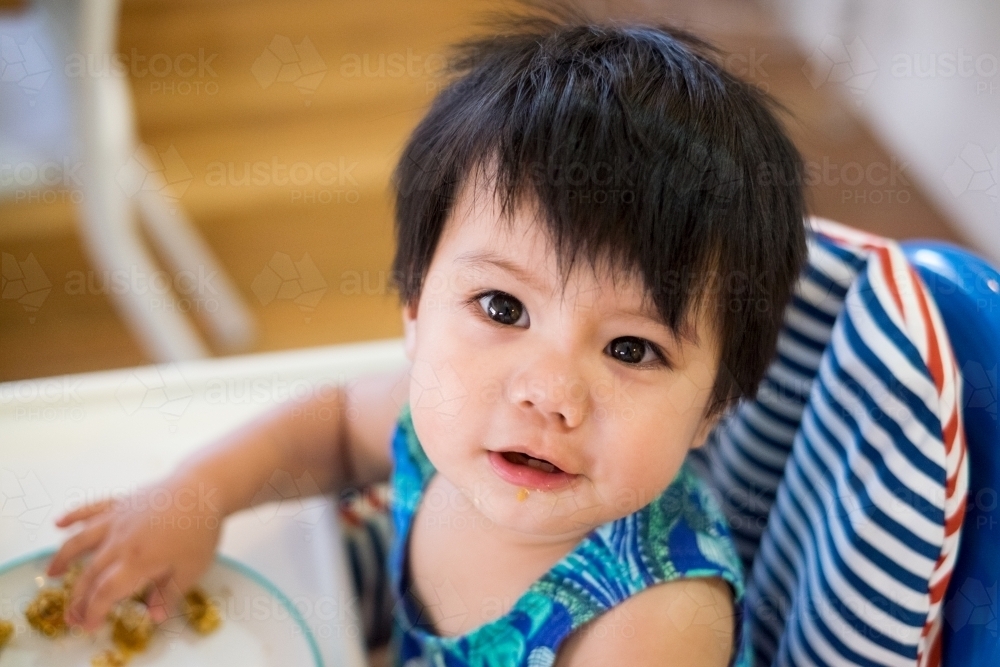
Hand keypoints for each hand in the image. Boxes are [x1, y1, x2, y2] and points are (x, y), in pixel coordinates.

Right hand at [46, 474, 223, 632]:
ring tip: (52, 573)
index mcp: (138, 561)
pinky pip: (92, 509)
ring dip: (63, 558)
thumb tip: (154, 616)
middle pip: (91, 573)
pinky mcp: (121, 502)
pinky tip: (59, 524)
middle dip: (79, 598)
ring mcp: (118, 519)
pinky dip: (74, 516)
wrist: (203, 487)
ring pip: (81, 540)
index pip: (106, 592)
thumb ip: (169, 594)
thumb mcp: (192, 569)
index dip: (94, 611)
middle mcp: (120, 541)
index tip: (88, 625)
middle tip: (71, 616)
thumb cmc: (200, 530)